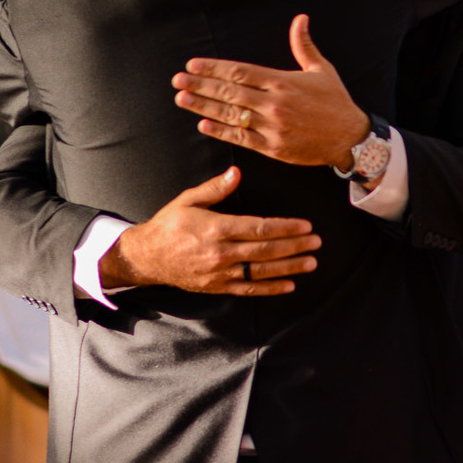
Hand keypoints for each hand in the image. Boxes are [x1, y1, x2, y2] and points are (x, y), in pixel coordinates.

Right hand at [102, 166, 321, 294]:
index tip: (305, 226)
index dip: (285, 228)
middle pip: (265, 251)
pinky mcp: (217, 287)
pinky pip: (248, 289)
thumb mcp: (188, 200)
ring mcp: (219, 273)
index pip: (258, 228)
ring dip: (288, 267)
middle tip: (317, 243)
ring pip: (260, 272)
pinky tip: (289, 285)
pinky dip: (269, 288)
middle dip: (294, 246)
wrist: (146, 257)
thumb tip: (236, 172)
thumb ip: (215, 188)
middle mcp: (220, 253)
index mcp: (216, 228)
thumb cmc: (169, 224)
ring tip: (311, 263)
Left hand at [173, 14, 368, 169]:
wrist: (350, 137)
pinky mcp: (273, 147)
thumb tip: (300, 18)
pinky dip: (221, 131)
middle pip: (229, 92)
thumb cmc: (335, 101)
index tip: (193, 65)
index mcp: (282, 81)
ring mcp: (272, 126)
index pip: (240, 72)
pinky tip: (203, 124)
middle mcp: (274, 103)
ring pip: (230, 115)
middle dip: (200, 85)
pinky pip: (241, 138)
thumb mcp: (321, 69)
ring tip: (182, 100)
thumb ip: (303, 45)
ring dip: (203, 107)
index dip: (214, 68)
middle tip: (178, 81)